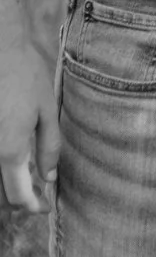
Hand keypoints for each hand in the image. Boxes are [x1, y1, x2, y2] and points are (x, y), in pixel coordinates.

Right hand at [0, 30, 59, 213]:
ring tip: (28, 178)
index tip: (46, 207)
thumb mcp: (47, 111)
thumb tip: (49, 178)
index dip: (33, 207)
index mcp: (10, 150)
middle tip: (39, 195)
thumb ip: (49, 147)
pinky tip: (16, 159)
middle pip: (2, 193)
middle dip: (20, 199)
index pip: (18, 197)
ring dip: (9, 182)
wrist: (0, 49)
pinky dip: (4, 165)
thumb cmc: (25, 76)